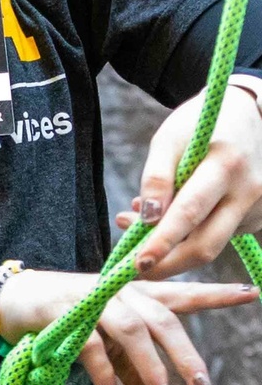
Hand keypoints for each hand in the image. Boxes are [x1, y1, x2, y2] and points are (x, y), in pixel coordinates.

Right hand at [0, 269, 256, 384]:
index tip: (252, 294)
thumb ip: (134, 369)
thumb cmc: (67, 319)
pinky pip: (93, 345)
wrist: (13, 300)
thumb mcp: (107, 344)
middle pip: (162, 319)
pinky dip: (106, 373)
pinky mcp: (64, 314)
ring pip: (133, 330)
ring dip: (150, 367)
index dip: (216, 295)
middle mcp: (119, 293)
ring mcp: (92, 301)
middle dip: (185, 354)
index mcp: (134, 295)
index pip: (181, 293)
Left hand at [127, 84, 261, 278]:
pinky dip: (191, 232)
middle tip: (135, 269)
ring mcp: (259, 206)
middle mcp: (250, 190)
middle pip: (207, 244)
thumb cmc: (199, 124)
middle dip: (169, 264)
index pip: (190, 214)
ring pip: (212, 242)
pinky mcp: (260, 216)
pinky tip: (170, 212)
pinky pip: (219, 233)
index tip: (138, 263)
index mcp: (225, 166)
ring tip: (134, 220)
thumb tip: (147, 217)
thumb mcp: (169, 139)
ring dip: (173, 244)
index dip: (163, 242)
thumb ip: (157, 178)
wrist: (249, 114)